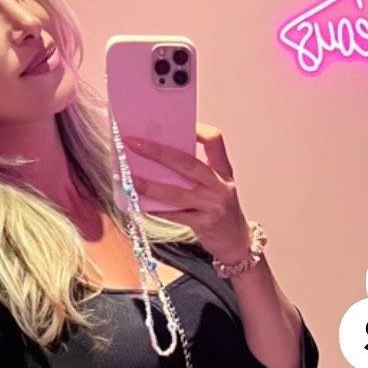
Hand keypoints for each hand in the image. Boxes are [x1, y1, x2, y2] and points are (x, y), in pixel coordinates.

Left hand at [122, 123, 251, 265]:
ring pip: (176, 193)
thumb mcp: (215, 186)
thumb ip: (194, 172)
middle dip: (158, 153)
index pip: (214, 141)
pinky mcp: (204, 224)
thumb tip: (156, 157)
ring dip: (150, 186)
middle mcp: (220, 186)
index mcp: (222, 171)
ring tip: (130, 179)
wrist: (237, 242)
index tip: (174, 125)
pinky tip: (140, 205)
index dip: (197, 130)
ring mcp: (212, 206)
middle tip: (135, 144)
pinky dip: (156, 210)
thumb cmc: (221, 210)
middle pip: (187, 163)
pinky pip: (174, 215)